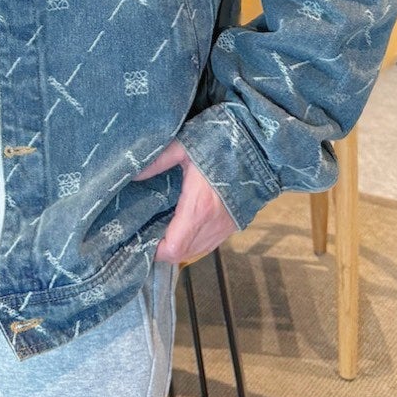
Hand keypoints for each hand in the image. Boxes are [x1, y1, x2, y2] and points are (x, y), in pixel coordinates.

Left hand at [134, 139, 238, 263]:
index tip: (141, 237)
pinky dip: (194, 240)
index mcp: (199, 207)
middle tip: (147, 230)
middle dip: (163, 249)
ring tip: (163, 226)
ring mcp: (226, 226)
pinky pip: (209, 242)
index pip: (173, 247)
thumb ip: (158, 161)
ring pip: (196, 250)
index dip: (155, 249)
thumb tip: (133, 172)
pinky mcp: (235, 222)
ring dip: (179, 245)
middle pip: (183, 254)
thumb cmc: (224, 142)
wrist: (263, 146)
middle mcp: (213, 223)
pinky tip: (185, 222)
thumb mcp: (185, 145)